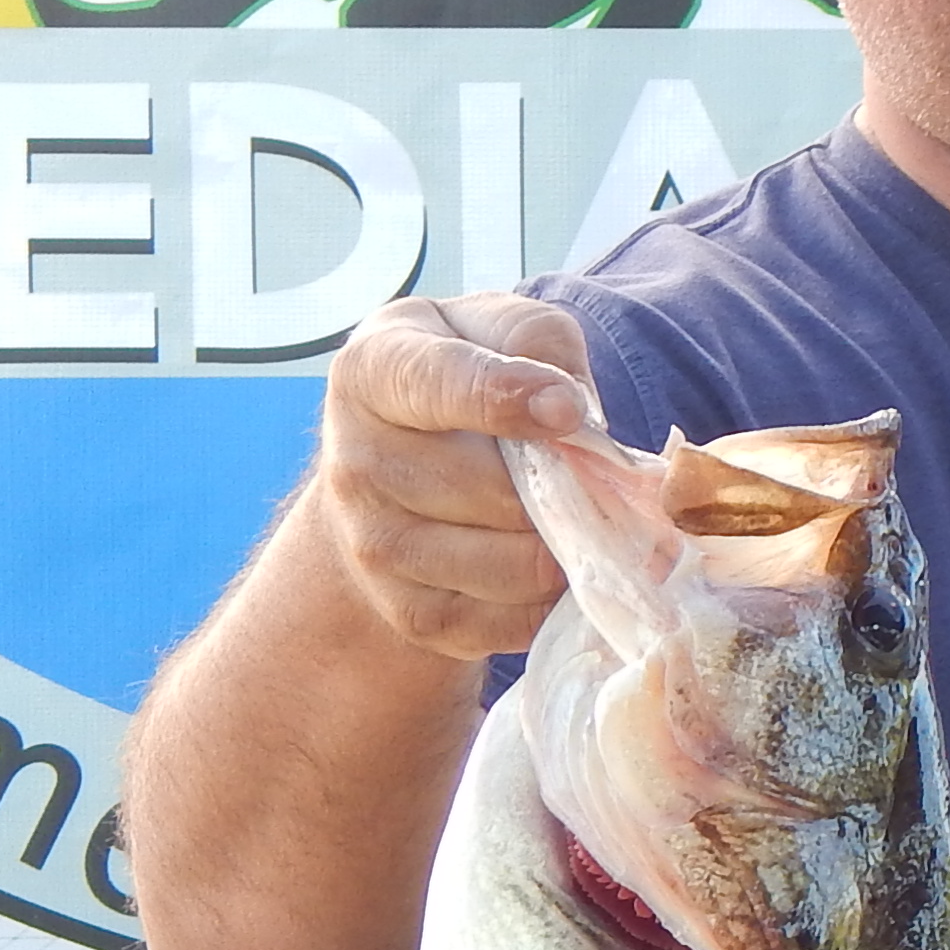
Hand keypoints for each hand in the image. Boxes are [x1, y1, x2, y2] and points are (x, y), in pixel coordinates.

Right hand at [315, 293, 599, 657]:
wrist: (396, 465)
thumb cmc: (462, 378)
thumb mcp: (493, 329)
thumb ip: (539, 342)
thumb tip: (569, 412)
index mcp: (372, 372)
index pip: (436, 385)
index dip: (507, 399)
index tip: (566, 411)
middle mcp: (356, 462)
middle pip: (488, 490)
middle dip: (558, 486)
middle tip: (593, 476)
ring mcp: (375, 546)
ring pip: (508, 564)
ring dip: (562, 547)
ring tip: (575, 517)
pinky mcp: (410, 612)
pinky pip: (509, 621)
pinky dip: (550, 599)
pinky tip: (552, 561)